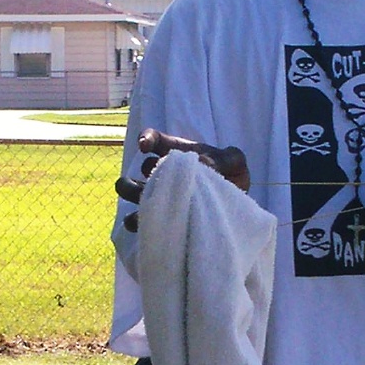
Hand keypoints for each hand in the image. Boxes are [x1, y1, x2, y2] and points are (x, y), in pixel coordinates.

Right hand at [115, 128, 250, 231]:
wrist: (233, 204)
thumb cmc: (229, 175)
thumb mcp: (234, 161)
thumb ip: (228, 158)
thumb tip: (204, 164)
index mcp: (173, 152)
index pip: (152, 139)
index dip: (146, 139)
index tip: (145, 146)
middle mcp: (159, 174)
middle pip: (131, 173)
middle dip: (139, 179)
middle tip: (159, 180)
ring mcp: (157, 198)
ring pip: (130, 195)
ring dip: (136, 197)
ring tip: (153, 204)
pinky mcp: (159, 220)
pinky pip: (139, 223)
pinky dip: (144, 223)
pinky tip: (160, 225)